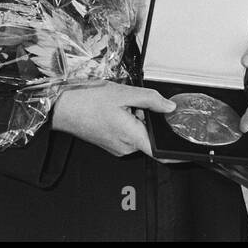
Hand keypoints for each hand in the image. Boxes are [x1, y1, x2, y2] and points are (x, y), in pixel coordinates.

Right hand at [50, 81, 176, 157]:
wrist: (61, 107)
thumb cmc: (87, 100)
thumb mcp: (124, 93)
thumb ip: (151, 100)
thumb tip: (169, 107)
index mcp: (132, 137)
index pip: (160, 153)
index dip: (175, 154)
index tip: (186, 151)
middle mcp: (125, 147)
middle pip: (148, 136)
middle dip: (147, 118)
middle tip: (134, 103)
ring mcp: (116, 147)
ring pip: (137, 133)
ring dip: (135, 118)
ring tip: (119, 105)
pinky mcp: (109, 144)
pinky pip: (126, 134)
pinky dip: (126, 121)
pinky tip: (113, 110)